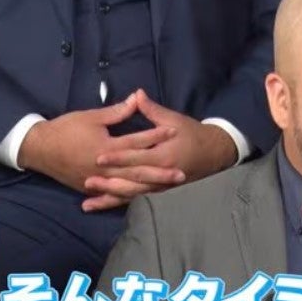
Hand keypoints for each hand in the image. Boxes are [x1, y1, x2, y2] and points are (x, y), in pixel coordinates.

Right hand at [18, 94, 176, 193]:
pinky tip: (146, 197)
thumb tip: (136, 98)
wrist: (39, 149)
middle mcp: (105, 167)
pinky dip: (130, 196)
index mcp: (107, 147)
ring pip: (130, 185)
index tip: (174, 131)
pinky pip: (114, 195)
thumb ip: (117, 112)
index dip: (156, 135)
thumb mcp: (91, 116)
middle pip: (138, 169)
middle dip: (161, 172)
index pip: (137, 141)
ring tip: (170, 186)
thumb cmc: (66, 129)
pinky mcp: (92, 188)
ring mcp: (99, 180)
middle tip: (182, 173)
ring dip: (151, 186)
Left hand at [81, 89, 237, 210]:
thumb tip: (136, 94)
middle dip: (108, 182)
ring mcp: (160, 187)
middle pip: (131, 181)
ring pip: (132, 195)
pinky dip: (118, 203)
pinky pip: (136, 200)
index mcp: (163, 155)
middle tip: (87, 181)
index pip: (136, 157)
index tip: (98, 156)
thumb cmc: (193, 134)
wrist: (214, 153)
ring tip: (89, 201)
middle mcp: (160, 176)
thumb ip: (152, 110)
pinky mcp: (158, 192)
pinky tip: (102, 206)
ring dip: (110, 198)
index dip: (118, 157)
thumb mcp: (174, 120)